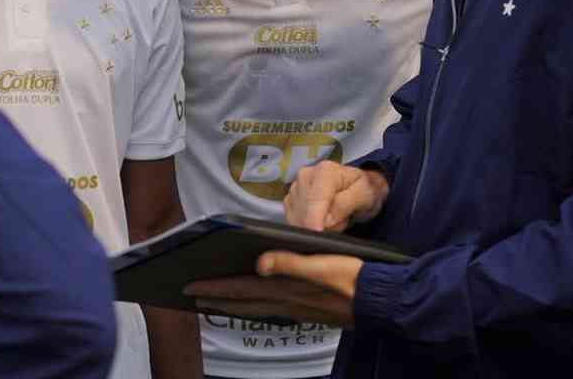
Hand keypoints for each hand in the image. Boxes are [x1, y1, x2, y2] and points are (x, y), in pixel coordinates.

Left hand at [183, 251, 362, 326]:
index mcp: (287, 289)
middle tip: (193, 297)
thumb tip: (258, 262)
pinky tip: (255, 305)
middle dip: (217, 299)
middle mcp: (288, 302)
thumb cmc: (354, 279)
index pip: (241, 289)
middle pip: (244, 302)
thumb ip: (290, 263)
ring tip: (216, 302)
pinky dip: (256, 307)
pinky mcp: (308, 310)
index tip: (191, 287)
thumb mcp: (322, 264)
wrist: (382, 301)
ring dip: (234, 305)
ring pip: (256, 308)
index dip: (215, 288)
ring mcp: (298, 309)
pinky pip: (272, 310)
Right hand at [285, 163, 388, 231]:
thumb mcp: (365, 195)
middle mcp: (305, 176)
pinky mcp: (289, 201)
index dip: (314, 220)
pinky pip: (294, 221)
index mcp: (325, 171)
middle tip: (342, 221)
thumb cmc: (365, 190)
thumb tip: (326, 220)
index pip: (315, 200)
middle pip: (305, 212)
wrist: (359, 187)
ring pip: (298, 219)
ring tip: (334, 219)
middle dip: (322, 225)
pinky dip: (307, 226)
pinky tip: (321, 221)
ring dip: (315, 226)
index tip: (318, 234)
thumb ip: (345, 204)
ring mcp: (294, 188)